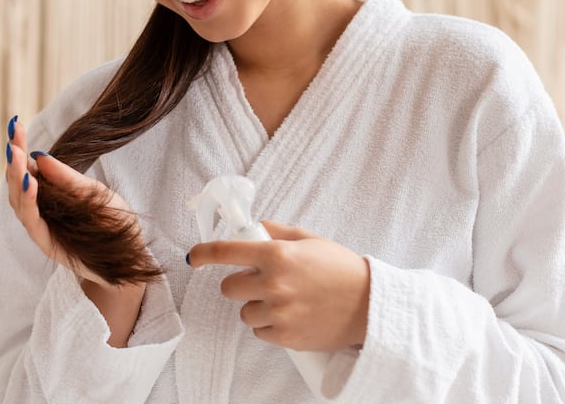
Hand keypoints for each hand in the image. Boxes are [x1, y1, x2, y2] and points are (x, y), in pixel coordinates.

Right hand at [5, 119, 136, 286]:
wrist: (128, 259)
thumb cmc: (113, 223)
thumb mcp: (95, 192)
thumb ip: (68, 178)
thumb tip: (40, 155)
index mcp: (50, 193)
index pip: (28, 167)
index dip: (19, 147)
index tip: (15, 124)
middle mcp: (41, 209)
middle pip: (17, 183)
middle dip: (13, 161)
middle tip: (12, 141)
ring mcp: (41, 227)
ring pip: (18, 201)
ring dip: (16, 178)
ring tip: (17, 156)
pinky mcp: (46, 244)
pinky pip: (32, 221)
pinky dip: (28, 202)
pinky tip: (29, 183)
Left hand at [188, 221, 370, 351]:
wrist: (369, 305)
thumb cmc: (341, 269)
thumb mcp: (309, 239)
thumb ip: (275, 232)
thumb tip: (249, 228)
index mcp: (277, 254)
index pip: (226, 251)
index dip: (204, 253)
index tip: (195, 256)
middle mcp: (274, 283)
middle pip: (229, 288)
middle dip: (242, 284)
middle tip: (264, 282)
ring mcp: (279, 312)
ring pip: (244, 313)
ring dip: (258, 307)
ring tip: (286, 301)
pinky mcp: (286, 337)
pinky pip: (259, 332)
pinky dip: (271, 326)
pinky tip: (292, 316)